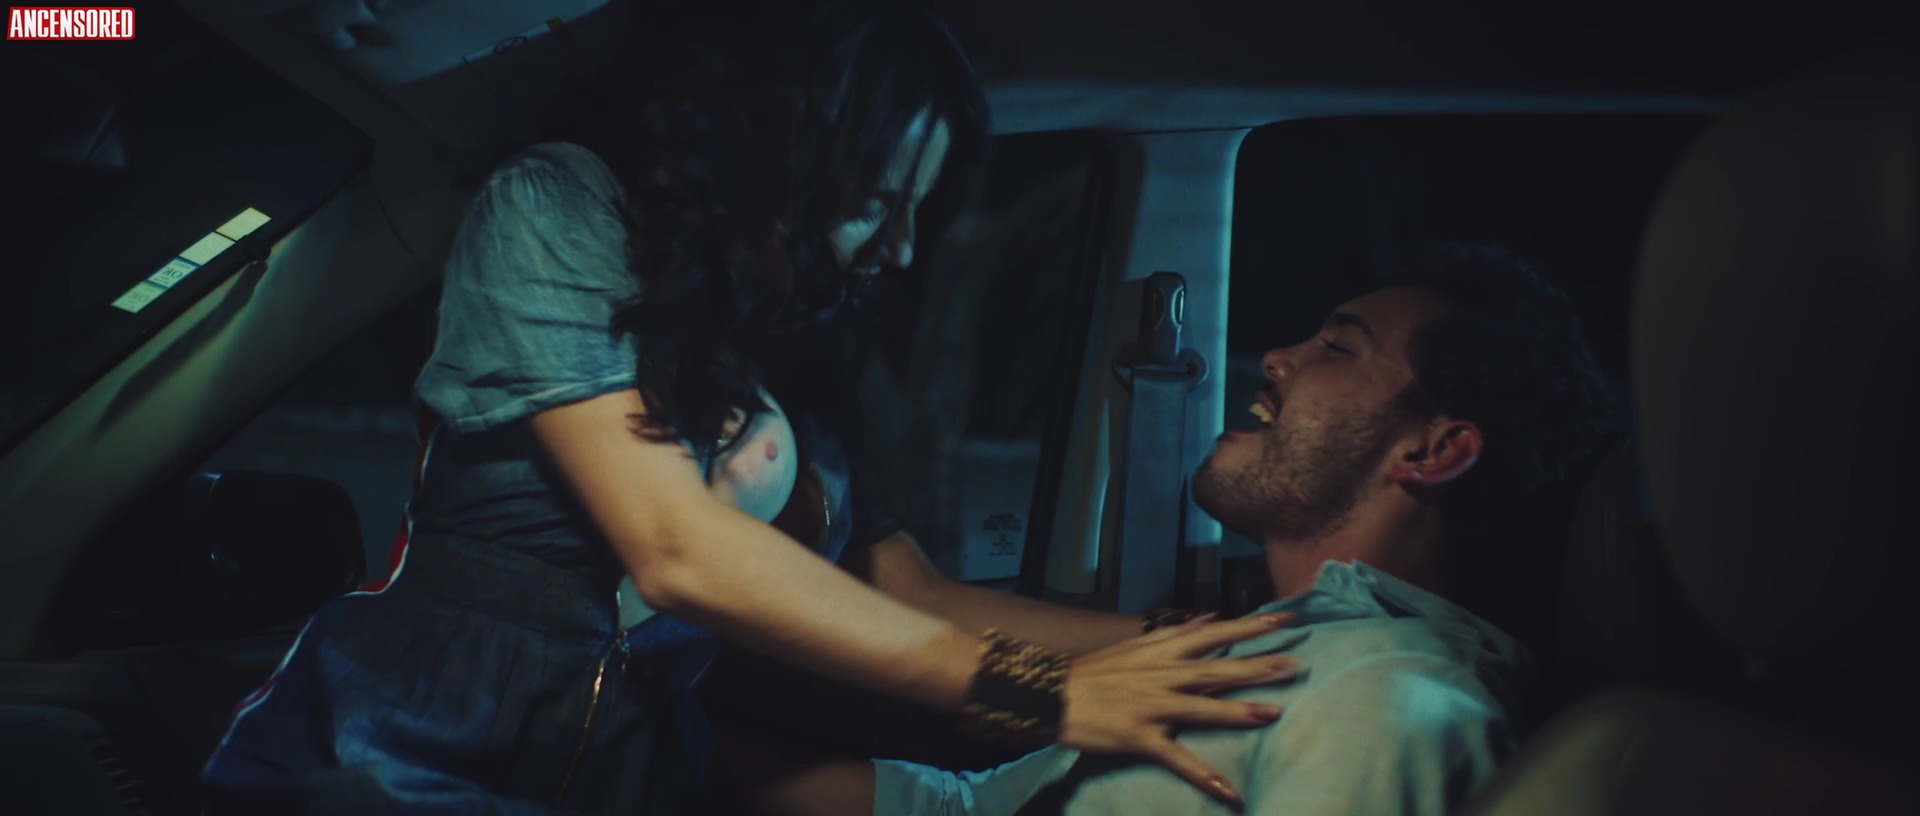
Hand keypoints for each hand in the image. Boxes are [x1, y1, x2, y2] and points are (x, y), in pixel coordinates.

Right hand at [1058, 612, 1302, 806]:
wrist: (1050, 696)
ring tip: (1273, 712)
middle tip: (1297, 663)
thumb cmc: (1093, 673)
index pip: (1216, 634)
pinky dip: (1202, 775)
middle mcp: (1162, 675)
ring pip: (1202, 707)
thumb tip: (1208, 619)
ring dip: (1238, 710)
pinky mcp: (1140, 737)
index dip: (1252, 626)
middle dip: (1258, 665)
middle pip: (1217, 668)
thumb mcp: (1134, 645)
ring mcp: (1152, 706)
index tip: (1287, 618)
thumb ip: (1175, 634)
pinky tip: (1228, 791)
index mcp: (1162, 652)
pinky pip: (1176, 758)